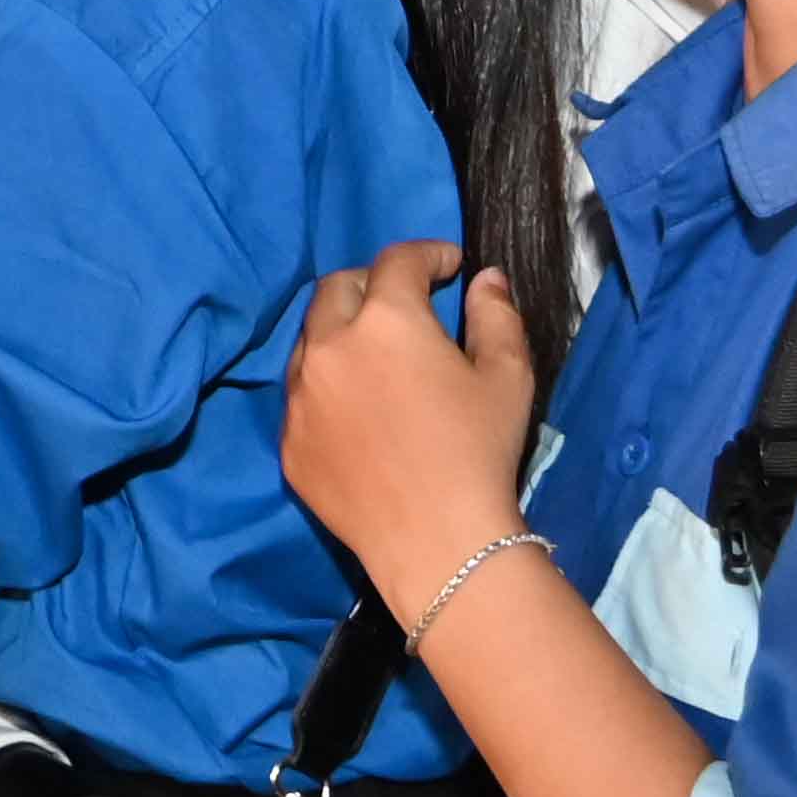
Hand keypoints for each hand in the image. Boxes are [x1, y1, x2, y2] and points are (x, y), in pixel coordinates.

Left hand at [282, 237, 542, 618]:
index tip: (449, 266)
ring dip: (341, 332)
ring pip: (310, 339)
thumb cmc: (480, 452)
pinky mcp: (289, 442)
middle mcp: (329, 346)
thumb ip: (495, 316)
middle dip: (373, 283)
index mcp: (386, 320)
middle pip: (338, 288)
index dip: (427, 254)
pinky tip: (357, 410)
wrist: (438, 542)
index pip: (397, 261)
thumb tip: (485, 279)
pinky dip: (326, 386)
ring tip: (376, 354)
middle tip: (405, 303)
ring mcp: (300, 396)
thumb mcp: (507, 377)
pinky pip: (301, 395)